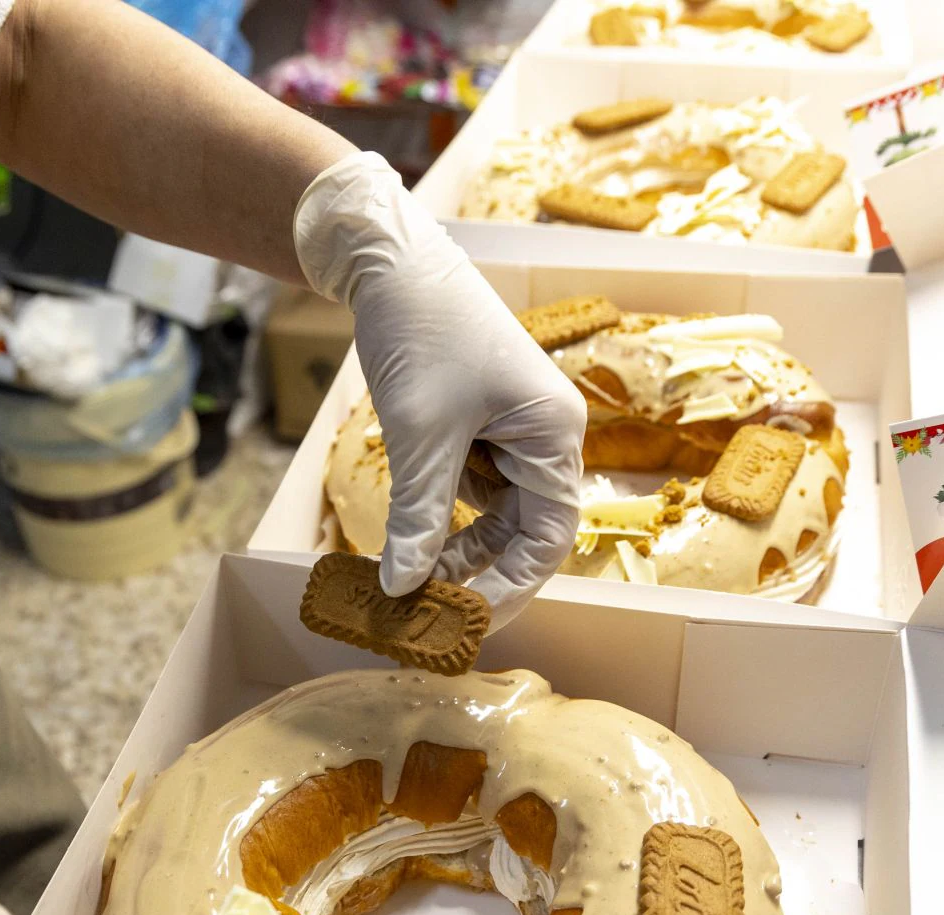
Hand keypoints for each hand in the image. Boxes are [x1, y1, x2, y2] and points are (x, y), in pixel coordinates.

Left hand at [295, 152, 584, 628]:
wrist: (389, 263)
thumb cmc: (421, 333)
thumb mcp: (420, 435)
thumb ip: (419, 517)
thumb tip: (403, 590)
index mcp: (554, 433)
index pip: (550, 535)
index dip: (514, 586)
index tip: (469, 622)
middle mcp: (544, 435)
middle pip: (522, 530)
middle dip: (475, 572)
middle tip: (427, 615)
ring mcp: (510, 430)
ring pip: (489, 514)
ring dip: (450, 546)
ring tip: (404, 581)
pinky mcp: (477, 425)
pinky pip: (466, 488)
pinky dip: (437, 514)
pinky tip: (405, 536)